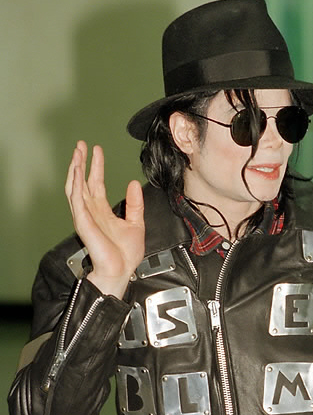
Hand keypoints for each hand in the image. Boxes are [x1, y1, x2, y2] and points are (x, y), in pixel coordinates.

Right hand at [65, 140, 144, 298]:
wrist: (121, 270)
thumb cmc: (125, 254)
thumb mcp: (136, 222)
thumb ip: (134, 203)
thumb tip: (133, 183)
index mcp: (102, 211)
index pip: (96, 183)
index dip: (96, 166)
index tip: (97, 150)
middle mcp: (91, 211)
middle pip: (82, 181)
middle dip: (81, 162)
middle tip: (81, 144)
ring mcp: (85, 216)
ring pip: (75, 187)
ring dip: (74, 169)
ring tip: (77, 152)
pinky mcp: (82, 221)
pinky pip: (76, 199)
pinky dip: (75, 183)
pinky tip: (76, 171)